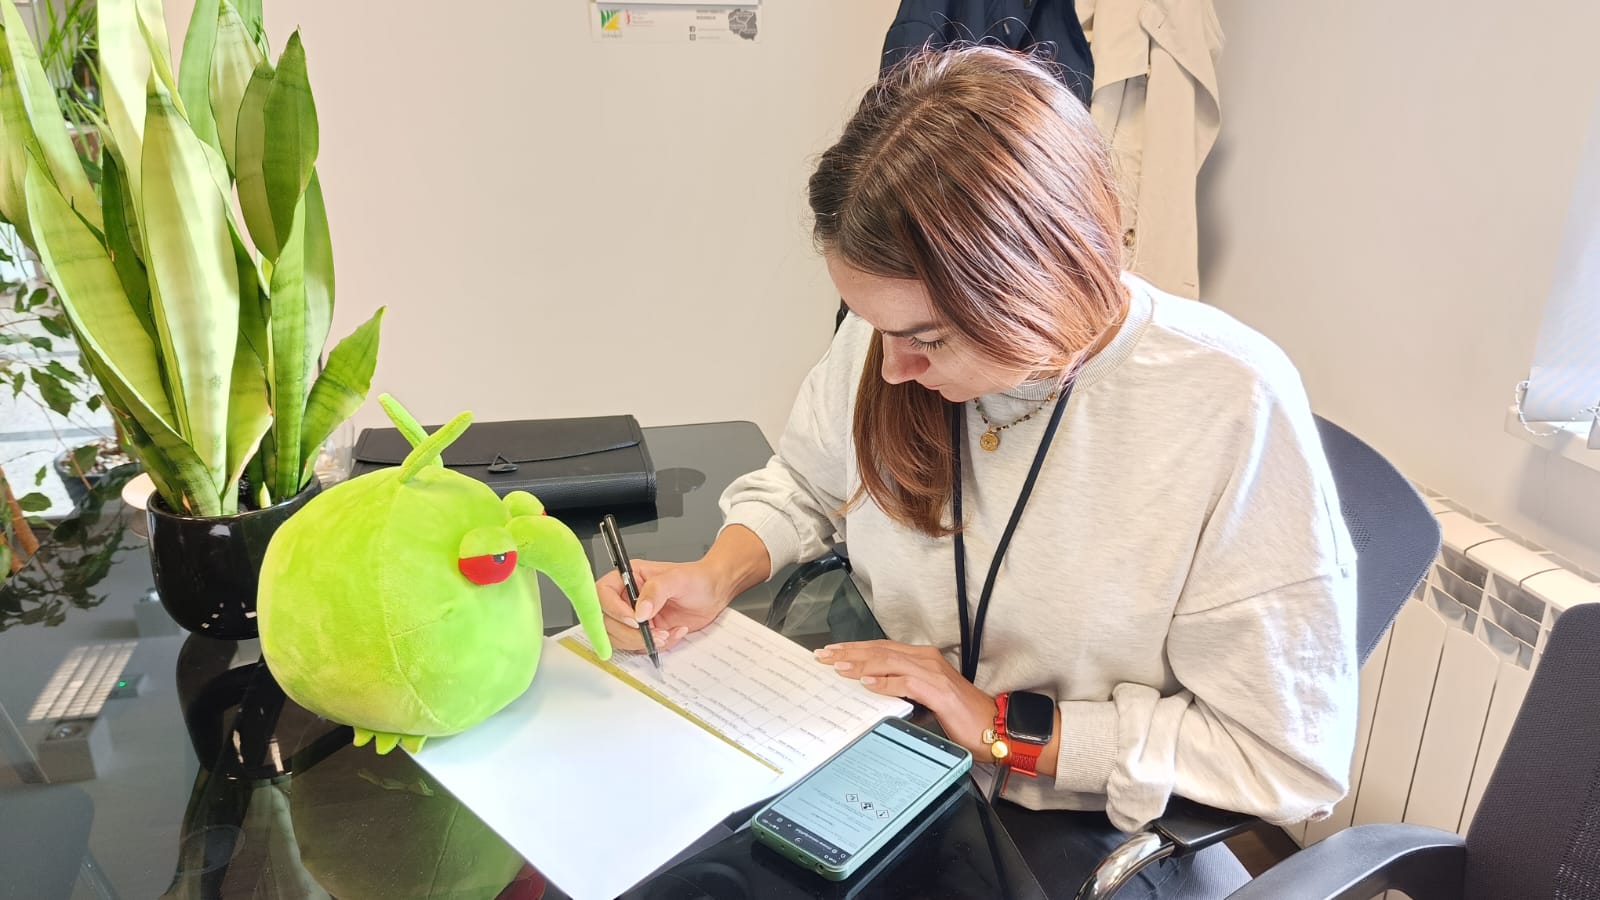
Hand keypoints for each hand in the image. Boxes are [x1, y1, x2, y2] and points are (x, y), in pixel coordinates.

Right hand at [595, 559, 727, 653]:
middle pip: (606, 622)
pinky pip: (638, 646)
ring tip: (665, 634)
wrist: (713, 593)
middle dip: (629, 633)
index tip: (634, 619)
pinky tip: (674, 633)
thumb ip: (656, 591)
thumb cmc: (696, 578)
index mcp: (628, 578)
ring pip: (618, 638)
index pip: (602, 594)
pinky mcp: (644, 632)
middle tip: (652, 632)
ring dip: (641, 642)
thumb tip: (640, 611)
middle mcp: (626, 598)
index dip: (613, 610)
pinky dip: (655, 646)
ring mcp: (633, 617)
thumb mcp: (677, 578)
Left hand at [813, 641, 998, 757]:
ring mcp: (932, 673)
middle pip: (880, 650)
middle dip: (849, 652)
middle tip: (823, 655)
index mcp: (923, 659)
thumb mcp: (926, 698)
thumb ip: (904, 689)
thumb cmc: (962, 716)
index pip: (882, 649)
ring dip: (860, 664)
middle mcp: (926, 659)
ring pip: (889, 662)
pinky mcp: (938, 690)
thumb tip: (875, 690)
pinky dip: (884, 682)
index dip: (855, 650)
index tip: (832, 652)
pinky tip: (866, 683)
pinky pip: (905, 682)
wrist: (992, 726)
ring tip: (837, 666)